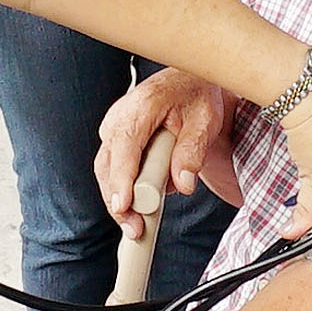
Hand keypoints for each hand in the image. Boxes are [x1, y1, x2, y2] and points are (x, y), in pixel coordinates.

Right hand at [96, 70, 238, 232]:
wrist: (189, 80)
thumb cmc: (197, 96)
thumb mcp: (205, 121)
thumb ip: (193, 152)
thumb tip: (183, 184)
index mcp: (142, 106)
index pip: (124, 148)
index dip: (122, 180)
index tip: (124, 206)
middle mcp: (120, 116)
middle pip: (107, 165)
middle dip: (118, 201)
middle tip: (135, 230)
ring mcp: (113, 127)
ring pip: (106, 170)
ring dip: (119, 199)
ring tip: (137, 227)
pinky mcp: (115, 139)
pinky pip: (113, 168)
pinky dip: (124, 189)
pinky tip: (139, 207)